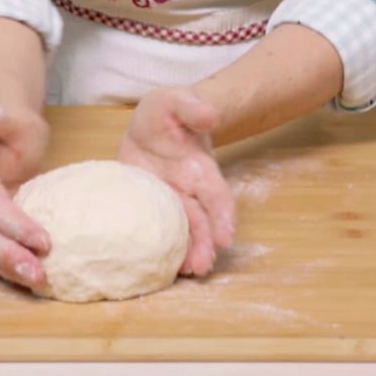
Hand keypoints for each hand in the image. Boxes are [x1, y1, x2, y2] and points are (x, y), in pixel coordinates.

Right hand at [0, 96, 50, 288]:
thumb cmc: (15, 130)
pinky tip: (33, 280)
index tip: (43, 240)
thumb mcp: (15, 120)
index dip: (13, 224)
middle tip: (40, 273)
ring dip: (9, 270)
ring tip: (39, 282)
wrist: (5, 138)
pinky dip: (9, 270)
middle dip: (10, 256)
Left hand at [117, 87, 235, 275]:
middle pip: (202, 222)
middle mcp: (189, 189)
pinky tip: (152, 267)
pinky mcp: (148, 207)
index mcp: (199, 168)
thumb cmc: (168, 111)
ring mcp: (170, 201)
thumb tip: (210, 116)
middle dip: (205, 245)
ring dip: (187, 253)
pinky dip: (159, 248)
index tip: (226, 237)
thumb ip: (193, 107)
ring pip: (183, 231)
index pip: (216, 194)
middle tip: (202, 267)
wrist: (151, 123)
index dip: (223, 215)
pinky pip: (155, 229)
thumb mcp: (177, 101)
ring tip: (187, 274)